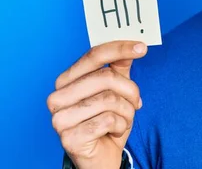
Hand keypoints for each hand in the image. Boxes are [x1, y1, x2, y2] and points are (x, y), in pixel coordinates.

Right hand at [47, 40, 146, 168]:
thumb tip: (133, 46)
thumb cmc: (108, 122)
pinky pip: (108, 120)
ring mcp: (60, 118)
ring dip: (127, 111)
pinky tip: (115, 132)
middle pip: (106, 77)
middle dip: (130, 90)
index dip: (119, 48)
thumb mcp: (117, 91)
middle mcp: (58, 97)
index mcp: (66, 81)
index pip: (94, 55)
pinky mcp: (69, 137)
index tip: (142, 47)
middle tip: (136, 102)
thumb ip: (120, 67)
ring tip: (123, 120)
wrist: (102, 157)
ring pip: (109, 99)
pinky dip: (121, 126)